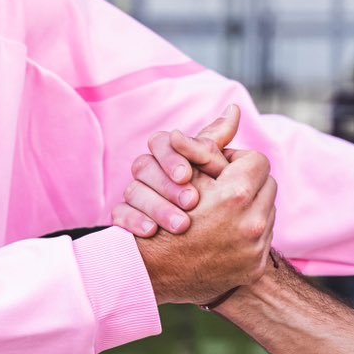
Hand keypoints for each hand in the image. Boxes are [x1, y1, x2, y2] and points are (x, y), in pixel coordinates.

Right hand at [109, 105, 241, 237]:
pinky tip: (151, 231)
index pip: (161, 141)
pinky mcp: (122, 219)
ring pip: (133, 191)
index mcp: (165, 154)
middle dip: (168, 184)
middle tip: (191, 201)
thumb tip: (234, 109)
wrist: (182, 244)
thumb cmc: (203, 197)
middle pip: (143, 165)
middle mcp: (146, 172)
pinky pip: (119, 215)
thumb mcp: (210, 168)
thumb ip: (216, 142)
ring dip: (158, 207)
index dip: (173, 156)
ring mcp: (133, 196)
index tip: (187, 174)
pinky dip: (134, 221)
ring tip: (181, 225)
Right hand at [133, 150, 275, 306]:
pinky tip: (224, 233)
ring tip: (222, 213)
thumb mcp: (182, 174)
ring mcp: (256, 248)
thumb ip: (209, 143)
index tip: (219, 171)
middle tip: (223, 190)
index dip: (235, 162)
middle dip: (246, 184)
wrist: (150, 275)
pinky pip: (264, 238)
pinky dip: (248, 233)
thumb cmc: (160, 217)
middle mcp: (253, 222)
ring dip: (248, 208)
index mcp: (237, 195)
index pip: (257, 161)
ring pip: (266, 211)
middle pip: (266, 185)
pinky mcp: (255, 268)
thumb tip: (234, 108)